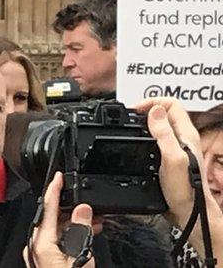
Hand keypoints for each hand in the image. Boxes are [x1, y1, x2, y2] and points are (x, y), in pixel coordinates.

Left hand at [25, 172, 95, 267]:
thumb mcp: (80, 257)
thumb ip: (80, 232)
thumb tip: (82, 209)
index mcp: (40, 243)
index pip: (47, 208)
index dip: (53, 189)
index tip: (58, 176)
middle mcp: (35, 247)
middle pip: (52, 219)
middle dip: (72, 210)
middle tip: (88, 204)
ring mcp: (39, 255)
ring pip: (57, 231)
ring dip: (74, 224)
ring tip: (94, 221)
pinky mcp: (45, 262)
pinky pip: (57, 242)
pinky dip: (70, 236)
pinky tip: (85, 235)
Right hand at [135, 97, 221, 258]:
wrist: (188, 212)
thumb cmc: (185, 190)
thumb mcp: (172, 159)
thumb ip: (164, 134)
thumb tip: (155, 111)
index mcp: (186, 134)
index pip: (171, 103)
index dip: (152, 102)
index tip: (134, 111)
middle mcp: (183, 138)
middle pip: (164, 112)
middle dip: (145, 110)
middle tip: (128, 118)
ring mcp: (176, 147)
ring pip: (159, 125)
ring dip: (143, 122)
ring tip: (129, 127)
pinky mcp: (169, 157)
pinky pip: (156, 138)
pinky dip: (143, 136)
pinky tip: (135, 143)